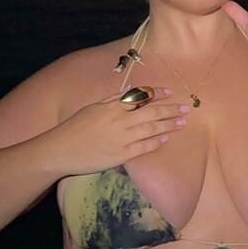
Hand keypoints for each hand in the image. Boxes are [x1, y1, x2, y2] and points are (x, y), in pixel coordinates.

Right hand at [50, 87, 188, 174]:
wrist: (61, 150)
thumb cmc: (74, 127)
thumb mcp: (93, 107)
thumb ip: (112, 99)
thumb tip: (130, 93)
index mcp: (112, 106)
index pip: (140, 96)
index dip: (157, 94)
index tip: (170, 92)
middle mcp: (120, 120)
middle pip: (151, 113)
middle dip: (170, 109)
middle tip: (186, 108)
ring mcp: (122, 138)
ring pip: (151, 129)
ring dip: (169, 125)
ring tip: (182, 122)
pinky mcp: (121, 155)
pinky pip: (143, 147)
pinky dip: (156, 142)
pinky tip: (166, 139)